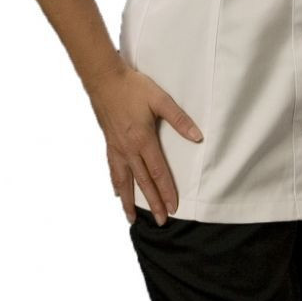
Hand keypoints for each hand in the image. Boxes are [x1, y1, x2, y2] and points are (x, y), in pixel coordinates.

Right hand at [87, 58, 202, 224]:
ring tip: (131, 218)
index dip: (166, 191)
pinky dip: (116, 183)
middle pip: (142, 181)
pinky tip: (117, 191)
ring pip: (124, 180)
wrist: (104, 79)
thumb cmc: (133, 87)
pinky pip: (112, 168)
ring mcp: (116, 147)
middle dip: (152, 203)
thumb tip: (197, 136)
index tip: (173, 208)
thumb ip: (179, 119)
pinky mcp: (109, 142)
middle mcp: (128, 148)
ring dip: (129, 200)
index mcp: (143, 139)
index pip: (158, 172)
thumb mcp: (160, 99)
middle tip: (160, 221)